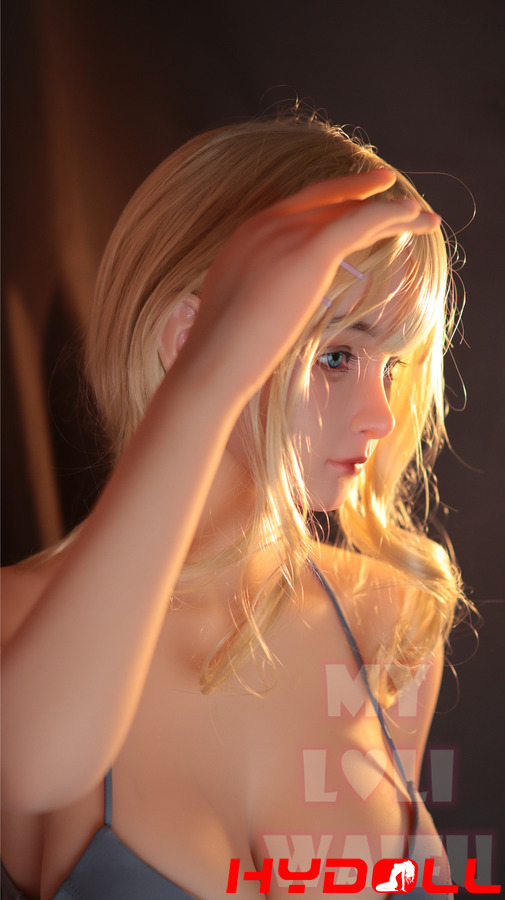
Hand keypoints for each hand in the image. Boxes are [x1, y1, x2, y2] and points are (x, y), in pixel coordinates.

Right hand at [181, 170, 439, 402]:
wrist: (214, 361)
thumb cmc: (221, 353)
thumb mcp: (234, 310)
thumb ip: (255, 292)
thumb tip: (267, 308)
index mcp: (248, 234)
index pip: (300, 206)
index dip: (333, 198)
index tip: (358, 197)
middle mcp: (267, 224)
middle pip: (328, 200)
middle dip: (365, 195)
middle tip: (396, 194)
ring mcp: (287, 233)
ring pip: (351, 209)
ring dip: (392, 211)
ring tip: (425, 216)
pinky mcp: (310, 251)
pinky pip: (360, 222)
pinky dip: (390, 214)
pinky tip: (414, 215)